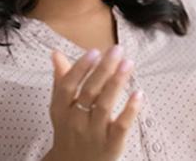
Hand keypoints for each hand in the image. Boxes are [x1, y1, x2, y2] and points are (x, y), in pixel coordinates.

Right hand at [45, 46, 142, 160]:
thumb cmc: (69, 130)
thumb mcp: (61, 108)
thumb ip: (61, 79)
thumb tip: (57, 53)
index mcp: (62, 109)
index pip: (68, 86)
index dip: (80, 68)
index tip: (94, 51)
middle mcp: (76, 121)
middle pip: (89, 92)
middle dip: (103, 69)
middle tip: (117, 50)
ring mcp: (94, 133)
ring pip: (105, 105)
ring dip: (117, 83)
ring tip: (128, 64)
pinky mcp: (111, 144)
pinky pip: (121, 126)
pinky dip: (130, 110)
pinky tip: (138, 93)